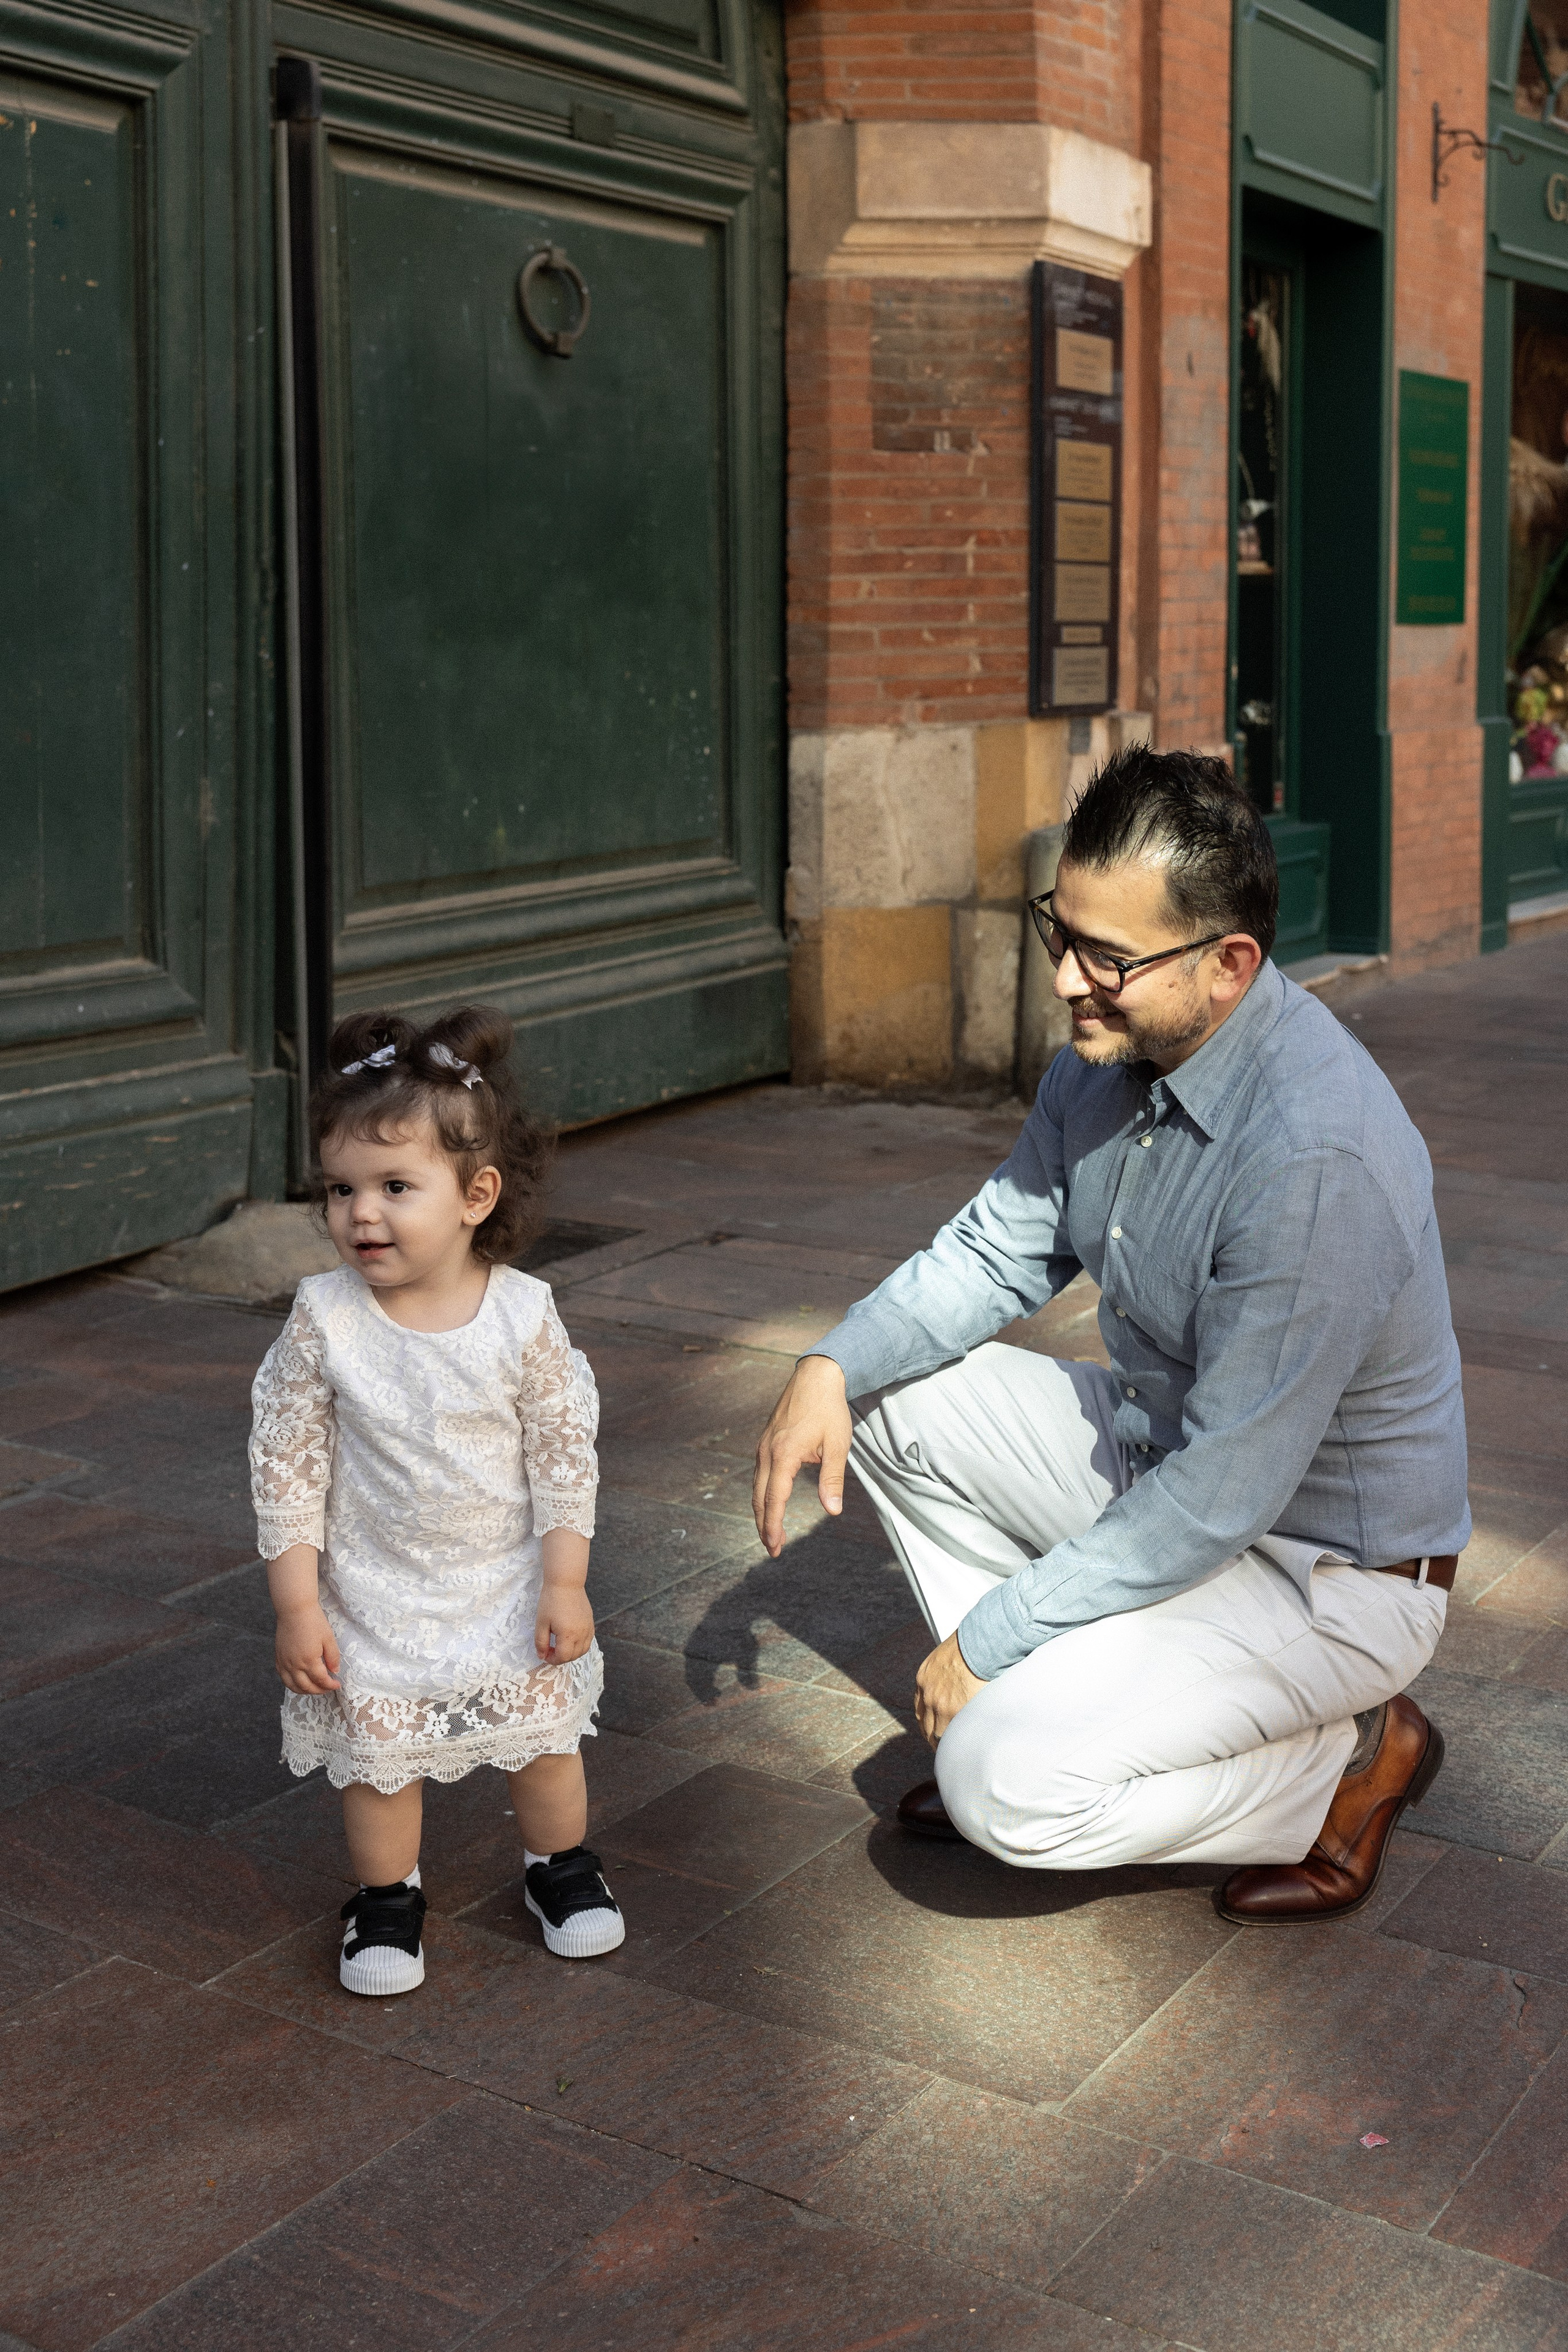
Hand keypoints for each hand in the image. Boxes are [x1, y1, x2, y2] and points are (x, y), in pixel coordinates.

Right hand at [275, 1602, 340, 1693]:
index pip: (321, 1680)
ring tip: (314, 1689)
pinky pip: (283, 1677)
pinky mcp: (278, 1658)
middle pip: (306, 1687)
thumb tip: (334, 1671)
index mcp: (309, 1660)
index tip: (337, 1684)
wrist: (294, 1609)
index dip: (330, 1685)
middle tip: (327, 1688)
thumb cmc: (313, 1621)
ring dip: (304, 1691)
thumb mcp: (328, 1638)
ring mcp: (284, 1662)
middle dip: (319, 1691)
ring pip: (292, 1686)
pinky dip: (291, 1684)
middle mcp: (294, 1665)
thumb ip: (333, 1657)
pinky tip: (299, 1682)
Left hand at [536, 1575, 593, 1664]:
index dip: (552, 1659)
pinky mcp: (590, 1622)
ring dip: (572, 1653)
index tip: (544, 1653)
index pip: (563, 1657)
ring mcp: (588, 1628)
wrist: (566, 1583)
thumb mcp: (541, 1623)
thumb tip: (541, 1656)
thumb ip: (541, 1642)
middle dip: (561, 1658)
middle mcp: (581, 1634)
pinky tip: (570, 1639)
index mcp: (568, 1635)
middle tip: (550, 1650)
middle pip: (574, 1656)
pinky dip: (580, 1645)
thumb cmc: (551, 1601)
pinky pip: (588, 1641)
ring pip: (583, 1650)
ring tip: (560, 1646)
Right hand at [753, 1355, 852, 1557]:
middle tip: (773, 1549)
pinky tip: (772, 1501)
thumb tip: (833, 1511)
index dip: (773, 1526)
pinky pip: (760, 1473)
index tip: (774, 1547)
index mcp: (784, 1454)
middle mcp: (767, 1452)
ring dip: (763, 1511)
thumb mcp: (838, 1444)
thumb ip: (833, 1479)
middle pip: (759, 1497)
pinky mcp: (766, 1441)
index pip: (774, 1499)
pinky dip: (763, 1493)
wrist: (816, 1376)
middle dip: (764, 1525)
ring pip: (757, 1486)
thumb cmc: (829, 1409)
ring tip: (773, 1532)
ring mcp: (763, 1445)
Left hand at [914, 1632, 983, 1748]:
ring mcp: (939, 1704)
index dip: (927, 1719)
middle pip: (925, 1723)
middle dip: (932, 1735)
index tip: (932, 1727)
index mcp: (924, 1678)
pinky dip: (953, 1743)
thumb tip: (958, 1678)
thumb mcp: (947, 1655)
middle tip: (939, 1745)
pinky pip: (950, 1734)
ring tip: (950, 1754)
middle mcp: (927, 1693)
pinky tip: (960, 1749)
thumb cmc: (971, 1644)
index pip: (920, 1706)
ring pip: (935, 1733)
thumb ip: (947, 1671)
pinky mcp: (954, 1711)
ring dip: (941, 1744)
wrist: (979, 1643)